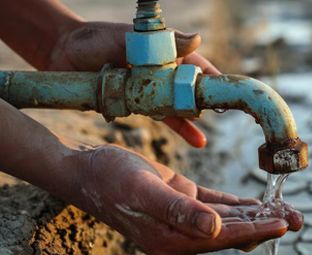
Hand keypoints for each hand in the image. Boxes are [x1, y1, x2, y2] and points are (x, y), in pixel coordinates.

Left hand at [46, 22, 219, 147]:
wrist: (61, 53)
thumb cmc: (93, 39)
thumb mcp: (127, 38)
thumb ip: (160, 41)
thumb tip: (197, 39)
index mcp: (163, 53)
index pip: (195, 65)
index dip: (212, 78)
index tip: (230, 90)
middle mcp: (160, 73)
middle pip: (188, 91)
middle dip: (203, 103)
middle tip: (220, 116)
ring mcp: (149, 90)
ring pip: (176, 109)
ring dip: (189, 123)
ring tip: (202, 139)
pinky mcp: (137, 105)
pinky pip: (159, 118)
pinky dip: (174, 129)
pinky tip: (190, 140)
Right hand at [72, 144, 302, 254]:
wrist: (89, 169)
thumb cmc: (110, 179)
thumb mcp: (143, 191)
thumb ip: (178, 211)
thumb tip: (216, 230)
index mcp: (172, 238)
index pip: (224, 237)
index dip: (255, 230)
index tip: (284, 223)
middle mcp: (181, 233)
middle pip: (233, 231)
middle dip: (266, 224)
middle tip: (299, 218)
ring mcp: (183, 217)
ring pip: (229, 219)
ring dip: (258, 214)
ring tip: (287, 210)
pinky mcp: (183, 200)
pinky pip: (217, 204)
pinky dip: (239, 205)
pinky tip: (258, 203)